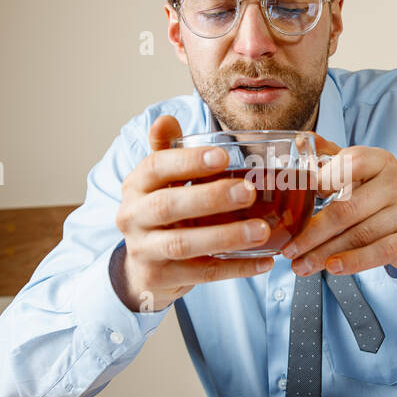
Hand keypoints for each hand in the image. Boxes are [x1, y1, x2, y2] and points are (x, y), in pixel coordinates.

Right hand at [111, 115, 274, 312]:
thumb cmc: (160, 216)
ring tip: (262, 230)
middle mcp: (133, 217)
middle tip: (250, 191)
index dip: (188, 161)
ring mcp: (144, 250)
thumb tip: (167, 118)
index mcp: (136, 186)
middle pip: (168, 206)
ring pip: (184, 243)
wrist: (141, 271)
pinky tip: (264, 261)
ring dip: (226, 236)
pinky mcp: (160, 278)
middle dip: (211, 198)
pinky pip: (202, 273)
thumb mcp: (159, 183)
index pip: (156, 167)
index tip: (223, 156)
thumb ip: (166, 151)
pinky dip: (235, 268)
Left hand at [281, 138, 396, 277]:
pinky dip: (354, 261)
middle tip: (289, 249)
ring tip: (301, 266)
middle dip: (313, 232)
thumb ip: (330, 158)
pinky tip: (333, 268)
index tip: (294, 204)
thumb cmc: (382, 198)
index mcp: (380, 160)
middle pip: (348, 207)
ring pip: (361, 234)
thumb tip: (298, 140)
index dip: (320, 181)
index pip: (350, 164)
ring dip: (325, 253)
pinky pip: (382, 251)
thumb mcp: (360, 174)